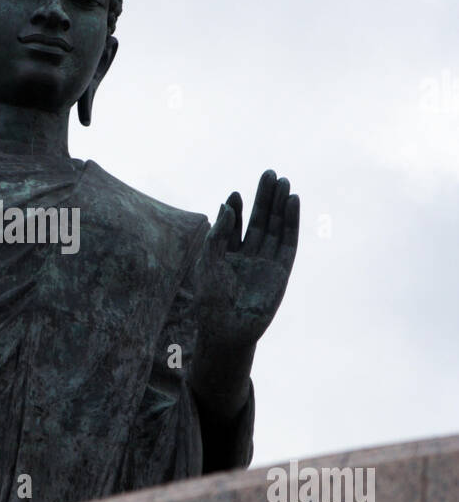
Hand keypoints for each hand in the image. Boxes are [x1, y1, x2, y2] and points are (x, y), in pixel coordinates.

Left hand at [193, 170, 298, 350]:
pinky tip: (293, 202)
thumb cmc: (211, 299)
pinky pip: (289, 241)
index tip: (236, 194)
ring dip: (280, 205)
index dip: (237, 209)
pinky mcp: (282, 270)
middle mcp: (249, 256)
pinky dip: (291, 221)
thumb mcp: (209, 259)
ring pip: (276, 227)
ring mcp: (267, 262)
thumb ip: (219, 232)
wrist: (227, 329)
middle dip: (264, 198)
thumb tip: (227, 203)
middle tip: (270, 173)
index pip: (235, 225)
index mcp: (228, 255)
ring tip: (284, 181)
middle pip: (260, 221)